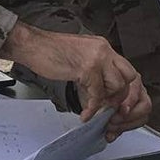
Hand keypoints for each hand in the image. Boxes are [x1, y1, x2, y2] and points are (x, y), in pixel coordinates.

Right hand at [0, 23, 150, 140]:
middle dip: (120, 95)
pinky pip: (98, 94)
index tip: (114, 100)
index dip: (123, 87)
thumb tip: (101, 86)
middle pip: (128, 77)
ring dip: (106, 101)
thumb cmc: (48, 51)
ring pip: (116, 86)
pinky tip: (85, 114)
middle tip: (107, 105)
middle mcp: (103, 50)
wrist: (32, 45)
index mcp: (102, 46)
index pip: (125, 68)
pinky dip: (93, 108)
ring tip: (94, 107)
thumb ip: (93, 68)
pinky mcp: (86, 69)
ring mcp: (96, 58)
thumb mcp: (79, 56)